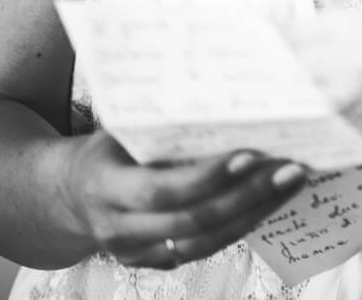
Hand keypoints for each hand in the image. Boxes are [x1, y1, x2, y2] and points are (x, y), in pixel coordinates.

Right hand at [57, 131, 308, 268]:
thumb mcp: (122, 131)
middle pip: (193, 222)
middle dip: (247, 196)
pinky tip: (270, 200)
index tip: (250, 154)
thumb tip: (227, 100)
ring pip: (206, 243)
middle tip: (290, 169)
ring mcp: (138, 253)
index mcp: (106, 188)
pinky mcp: (158, 262)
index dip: (207, 177)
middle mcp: (119, 229)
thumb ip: (161, 126)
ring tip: (291, 183)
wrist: (70, 194)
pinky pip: (206, 249)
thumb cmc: (108, 150)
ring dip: (255, 213)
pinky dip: (242, 223)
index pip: (162, 191)